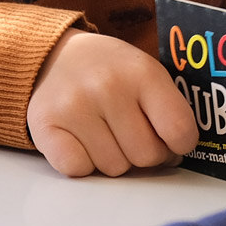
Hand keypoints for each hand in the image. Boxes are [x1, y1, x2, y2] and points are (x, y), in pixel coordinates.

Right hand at [28, 30, 198, 176]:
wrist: (54, 56)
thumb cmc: (110, 72)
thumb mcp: (146, 74)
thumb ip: (168, 109)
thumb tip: (176, 156)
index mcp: (143, 72)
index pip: (180, 131)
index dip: (180, 144)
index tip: (170, 139)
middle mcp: (108, 87)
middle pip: (146, 156)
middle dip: (145, 154)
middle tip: (132, 134)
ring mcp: (74, 106)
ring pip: (113, 168)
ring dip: (113, 159)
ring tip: (104, 132)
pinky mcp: (45, 126)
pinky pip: (78, 170)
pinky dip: (82, 163)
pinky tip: (80, 140)